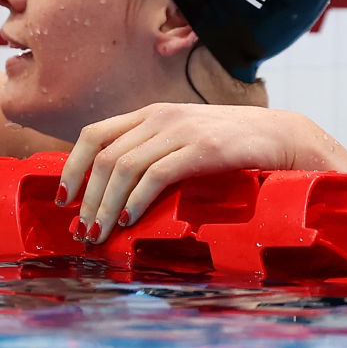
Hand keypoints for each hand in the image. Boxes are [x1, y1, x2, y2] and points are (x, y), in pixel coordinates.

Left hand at [57, 103, 346, 243]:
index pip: (93, 134)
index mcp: (149, 114)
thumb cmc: (230, 146)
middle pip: (104, 156)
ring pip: (124, 167)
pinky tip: (129, 220)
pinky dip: (137, 199)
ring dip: (106, 205)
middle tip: (82, 230)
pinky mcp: (203, 148)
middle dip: (87, 197)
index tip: (62, 199)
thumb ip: (150, 152)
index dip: (72, 167)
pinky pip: (156, 174)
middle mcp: (159, 117)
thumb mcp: (182, 140)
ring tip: (100, 233)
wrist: (284, 136)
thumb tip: (112, 190)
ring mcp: (181, 130)